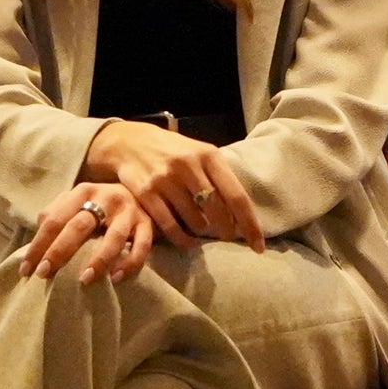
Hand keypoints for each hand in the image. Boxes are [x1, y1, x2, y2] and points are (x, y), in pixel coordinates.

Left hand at [20, 183, 153, 284]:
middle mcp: (106, 198)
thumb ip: (56, 215)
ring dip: (98, 259)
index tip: (27, 270)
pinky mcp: (148, 225)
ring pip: (113, 237)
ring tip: (84, 280)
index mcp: (82, 192)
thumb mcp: (78, 202)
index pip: (54, 219)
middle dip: (59, 252)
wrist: (142, 192)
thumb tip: (34, 243)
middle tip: (45, 274)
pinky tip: (116, 278)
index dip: (39, 245)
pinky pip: (141, 247)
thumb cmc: (101, 204)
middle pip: (79, 226)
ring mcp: (129, 211)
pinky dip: (129, 263)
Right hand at [83, 121, 264, 253]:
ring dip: (202, 231)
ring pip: (194, 220)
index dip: (250, 224)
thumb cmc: (173, 151)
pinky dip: (182, 239)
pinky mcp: (146, 192)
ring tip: (202, 229)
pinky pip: (170, 226)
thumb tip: (240, 214)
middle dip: (226, 230)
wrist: (129, 142)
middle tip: (228, 237)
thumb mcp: (199, 153)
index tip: (258, 245)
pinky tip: (188, 242)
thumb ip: (218, 177)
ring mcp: (165, 179)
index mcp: (208, 155)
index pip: (236, 196)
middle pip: (217, 211)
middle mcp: (188, 164)